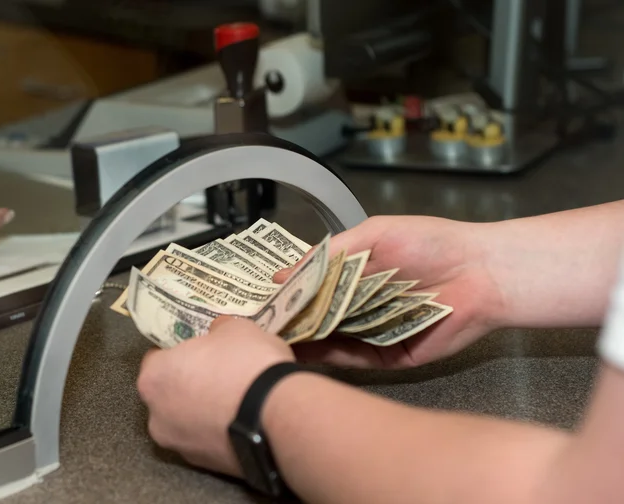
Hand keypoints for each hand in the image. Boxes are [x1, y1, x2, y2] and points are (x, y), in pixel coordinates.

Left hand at [137, 316, 294, 477]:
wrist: (279, 416)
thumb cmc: (248, 364)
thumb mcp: (236, 328)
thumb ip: (218, 331)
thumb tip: (217, 332)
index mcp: (154, 378)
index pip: (156, 359)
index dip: (180, 351)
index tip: (200, 349)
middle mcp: (157, 417)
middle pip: (169, 394)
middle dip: (189, 384)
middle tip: (218, 372)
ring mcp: (180, 446)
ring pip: (188, 421)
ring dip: (204, 411)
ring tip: (237, 398)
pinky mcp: (207, 466)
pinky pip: (209, 440)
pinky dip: (221, 430)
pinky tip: (245, 419)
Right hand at [274, 215, 504, 368]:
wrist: (481, 271)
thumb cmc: (430, 243)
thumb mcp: (372, 235)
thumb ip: (328, 255)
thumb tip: (282, 274)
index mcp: (356, 278)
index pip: (311, 291)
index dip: (286, 296)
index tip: (257, 302)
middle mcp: (360, 308)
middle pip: (316, 319)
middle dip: (288, 322)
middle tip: (256, 327)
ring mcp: (373, 333)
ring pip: (329, 341)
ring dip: (303, 340)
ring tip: (271, 339)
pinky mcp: (389, 355)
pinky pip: (353, 359)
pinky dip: (329, 355)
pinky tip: (305, 348)